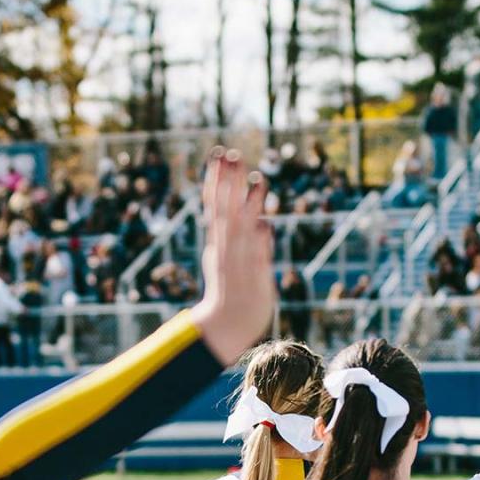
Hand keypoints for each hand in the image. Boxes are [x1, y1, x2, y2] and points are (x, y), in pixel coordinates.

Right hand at [191, 148, 275, 365]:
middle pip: (226, 209)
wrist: (227, 326)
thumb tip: (254, 215)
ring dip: (248, 206)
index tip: (219, 153)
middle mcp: (226, 248)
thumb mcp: (228, 256)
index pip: (215, 204)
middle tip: (232, 154)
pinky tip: (264, 226)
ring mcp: (239, 263)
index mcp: (218, 241)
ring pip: (243, 229)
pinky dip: (259, 244)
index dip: (217, 179)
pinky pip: (257, 259)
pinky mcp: (254, 279)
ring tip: (257, 179)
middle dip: (229, 183)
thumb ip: (238, 234)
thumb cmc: (231, 289)